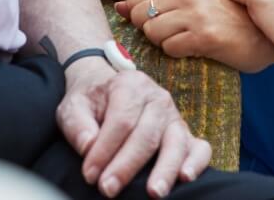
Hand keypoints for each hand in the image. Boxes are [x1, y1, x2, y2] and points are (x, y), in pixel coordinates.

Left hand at [55, 60, 212, 198]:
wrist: (105, 89)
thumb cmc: (90, 101)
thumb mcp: (73, 106)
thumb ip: (77, 125)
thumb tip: (89, 146)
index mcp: (129, 85)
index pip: (121, 121)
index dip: (105, 150)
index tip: (90, 175)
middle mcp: (157, 98)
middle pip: (146, 135)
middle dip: (127, 166)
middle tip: (109, 190)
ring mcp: (174, 116)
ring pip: (175, 142)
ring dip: (165, 169)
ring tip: (154, 192)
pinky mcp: (184, 133)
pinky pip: (200, 147)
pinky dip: (197, 163)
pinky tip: (185, 178)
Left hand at [117, 0, 273, 73]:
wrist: (263, 35)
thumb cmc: (224, 19)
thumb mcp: (190, 1)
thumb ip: (155, 1)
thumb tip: (118, 8)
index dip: (143, 15)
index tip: (164, 22)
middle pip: (141, 17)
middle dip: (153, 31)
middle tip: (179, 33)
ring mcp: (196, 13)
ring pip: (152, 34)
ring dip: (166, 43)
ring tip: (188, 40)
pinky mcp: (205, 36)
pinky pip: (170, 49)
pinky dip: (179, 53)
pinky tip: (197, 49)